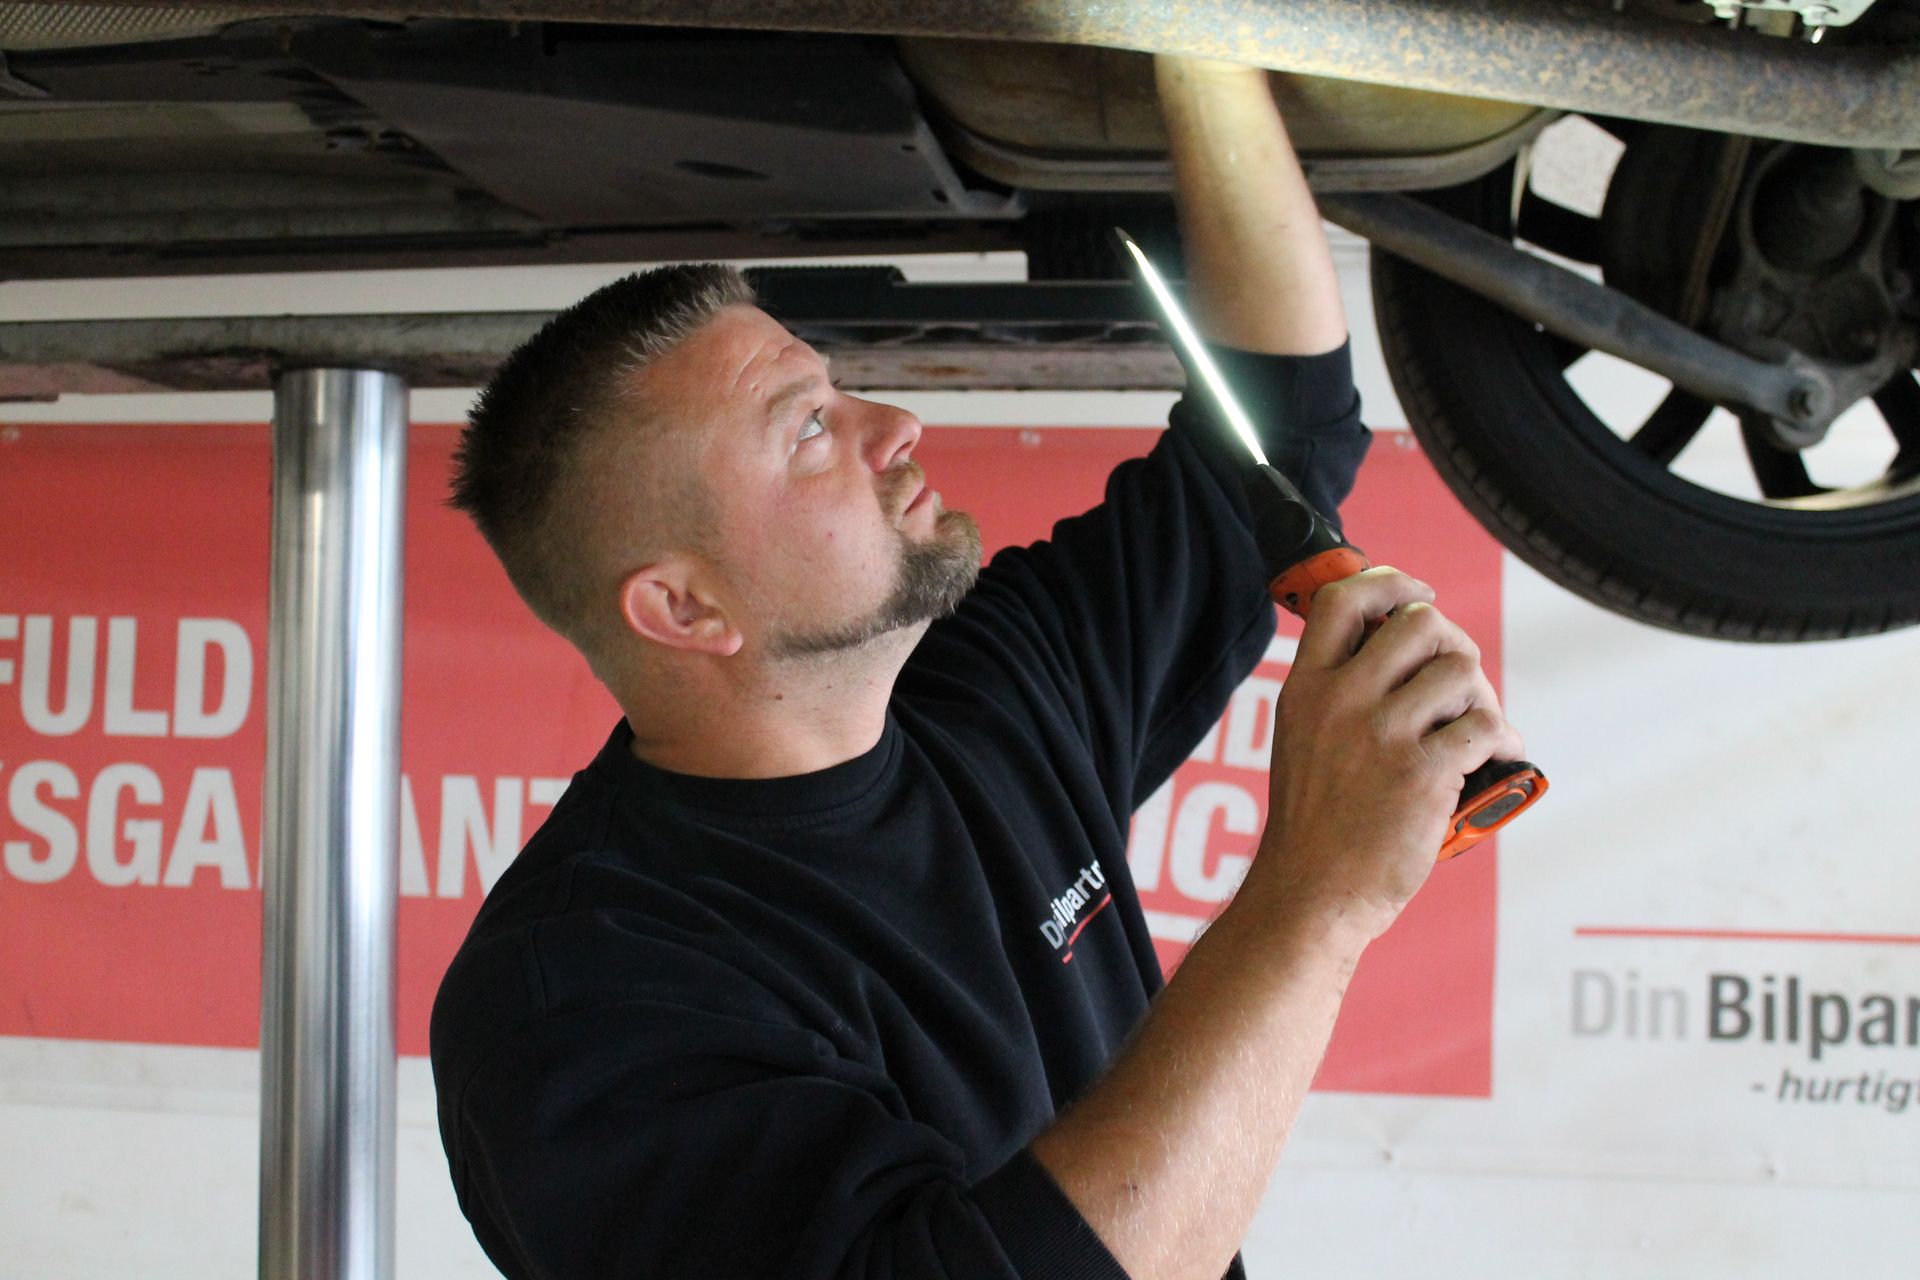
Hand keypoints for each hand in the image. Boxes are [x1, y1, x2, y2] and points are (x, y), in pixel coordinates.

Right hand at [1247, 567, 1526, 940]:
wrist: (1310, 895)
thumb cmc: (1314, 825)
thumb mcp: (1302, 739)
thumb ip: (1338, 691)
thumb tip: (1402, 648)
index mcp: (1305, 688)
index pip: (1344, 599)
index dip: (1392, 583)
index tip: (1418, 593)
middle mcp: (1341, 701)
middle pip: (1419, 622)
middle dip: (1452, 643)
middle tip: (1455, 679)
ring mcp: (1383, 736)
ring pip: (1460, 670)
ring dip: (1481, 695)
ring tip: (1477, 725)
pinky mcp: (1424, 774)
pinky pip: (1487, 727)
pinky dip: (1505, 739)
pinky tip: (1499, 755)